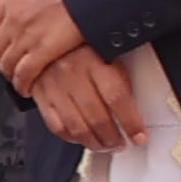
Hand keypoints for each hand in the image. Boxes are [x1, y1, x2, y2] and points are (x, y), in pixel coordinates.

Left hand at [0, 0, 92, 88]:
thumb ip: (29, 2)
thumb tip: (30, 12)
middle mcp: (13, 17)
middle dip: (0, 61)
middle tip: (10, 66)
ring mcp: (25, 35)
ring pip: (5, 64)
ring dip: (11, 75)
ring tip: (20, 80)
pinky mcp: (40, 51)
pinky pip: (22, 75)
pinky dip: (22, 84)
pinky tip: (27, 88)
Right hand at [26, 48, 143, 151]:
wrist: (43, 35)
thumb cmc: (80, 44)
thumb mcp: (105, 50)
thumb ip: (120, 77)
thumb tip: (135, 108)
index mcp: (94, 60)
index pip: (117, 97)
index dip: (131, 122)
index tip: (140, 136)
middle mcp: (73, 73)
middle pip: (97, 117)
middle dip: (113, 138)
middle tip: (122, 143)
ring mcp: (54, 86)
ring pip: (77, 126)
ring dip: (95, 143)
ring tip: (106, 146)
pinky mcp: (41, 96)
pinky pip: (56, 125)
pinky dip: (71, 138)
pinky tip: (82, 139)